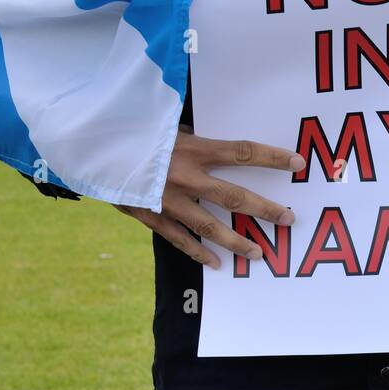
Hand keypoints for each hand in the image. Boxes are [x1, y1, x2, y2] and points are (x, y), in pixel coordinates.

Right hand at [114, 126, 302, 268]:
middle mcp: (186, 176)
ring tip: (258, 253)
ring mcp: (168, 200)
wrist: (92, 147)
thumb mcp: (168, 125)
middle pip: (235, 197)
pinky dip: (197, 252)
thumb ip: (193, 138)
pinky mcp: (150, 215)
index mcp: (194, 148)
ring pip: (209, 227)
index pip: (243, 152)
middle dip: (265, 210)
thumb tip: (217, 147)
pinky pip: (178, 238)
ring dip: (236, 241)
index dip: (272, 158)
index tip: (296, 162)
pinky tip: (215, 264)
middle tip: (288, 220)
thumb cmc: (135, 129)